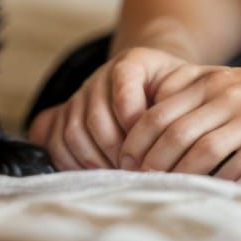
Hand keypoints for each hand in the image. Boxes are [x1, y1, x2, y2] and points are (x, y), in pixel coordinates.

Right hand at [27, 46, 200, 170]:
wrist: (153, 83)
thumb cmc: (172, 92)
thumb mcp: (183, 88)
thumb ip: (178, 106)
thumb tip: (173, 138)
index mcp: (131, 63)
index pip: (123, 92)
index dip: (134, 125)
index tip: (151, 149)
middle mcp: (101, 76)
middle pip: (96, 118)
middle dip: (116, 151)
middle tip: (136, 173)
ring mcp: (80, 95)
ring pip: (74, 132)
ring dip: (96, 161)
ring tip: (118, 177)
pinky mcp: (64, 114)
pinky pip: (57, 142)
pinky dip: (74, 164)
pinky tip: (96, 175)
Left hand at [116, 54, 240, 182]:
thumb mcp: (229, 81)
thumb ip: (193, 94)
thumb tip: (152, 124)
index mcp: (209, 80)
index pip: (158, 111)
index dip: (136, 138)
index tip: (123, 160)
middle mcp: (224, 95)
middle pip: (172, 131)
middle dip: (149, 160)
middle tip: (134, 180)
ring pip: (199, 150)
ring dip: (176, 175)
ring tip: (162, 191)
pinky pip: (235, 165)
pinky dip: (216, 182)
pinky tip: (204, 195)